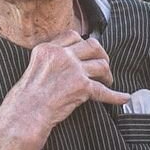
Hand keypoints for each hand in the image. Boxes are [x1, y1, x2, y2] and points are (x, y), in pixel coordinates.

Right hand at [14, 30, 130, 131]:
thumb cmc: (26, 97)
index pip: (73, 36)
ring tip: (107, 81)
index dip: (83, 44)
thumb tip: (68, 59)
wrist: (26, 114)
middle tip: (104, 63)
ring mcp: (73, 69)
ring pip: (100, 65)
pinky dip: (116, 96)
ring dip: (107, 74)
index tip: (87, 52)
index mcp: (48, 48)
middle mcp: (62, 55)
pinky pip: (103, 91)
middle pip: (91, 45)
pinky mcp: (81, 86)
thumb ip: (50, 58)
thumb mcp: (34, 67)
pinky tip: (124, 97)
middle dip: (101, 54)